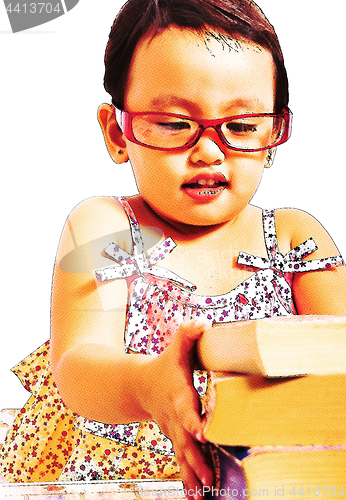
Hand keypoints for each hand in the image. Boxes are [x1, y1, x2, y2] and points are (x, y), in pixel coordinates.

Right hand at [138, 319, 212, 498]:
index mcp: (179, 394)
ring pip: (183, 455)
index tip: (202, 431)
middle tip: (209, 478)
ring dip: (193, 475)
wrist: (140, 385)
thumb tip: (203, 321)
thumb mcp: (176, 347)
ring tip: (203, 495)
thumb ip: (188, 334)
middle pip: (185, 439)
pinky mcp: (175, 439)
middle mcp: (175, 417)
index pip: (186, 407)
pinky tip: (197, 496)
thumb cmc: (165, 365)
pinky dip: (189, 478)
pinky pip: (182, 460)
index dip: (192, 418)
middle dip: (196, 458)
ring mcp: (174, 431)